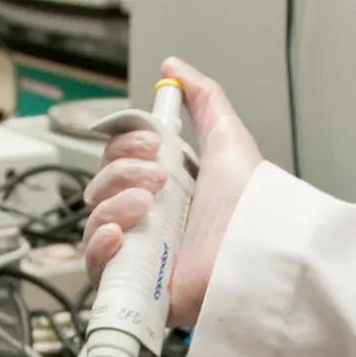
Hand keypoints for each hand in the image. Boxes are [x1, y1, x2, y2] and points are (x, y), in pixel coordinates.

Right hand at [82, 57, 262, 326]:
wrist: (262, 250)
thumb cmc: (253, 204)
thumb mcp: (228, 137)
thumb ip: (203, 98)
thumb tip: (173, 67)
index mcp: (165, 189)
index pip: (116, 162)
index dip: (124, 148)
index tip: (151, 143)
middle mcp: (149, 221)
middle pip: (100, 190)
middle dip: (121, 173)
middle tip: (158, 177)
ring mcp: (141, 256)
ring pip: (93, 223)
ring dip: (112, 206)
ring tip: (147, 206)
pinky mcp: (138, 288)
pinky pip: (94, 269)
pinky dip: (97, 247)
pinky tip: (119, 235)